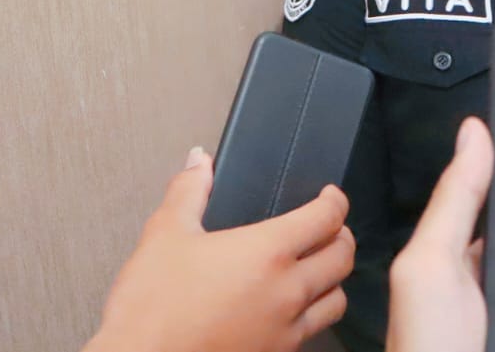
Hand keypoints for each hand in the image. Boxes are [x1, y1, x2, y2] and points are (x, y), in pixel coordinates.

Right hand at [84, 148, 353, 351]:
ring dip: (333, 280)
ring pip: (336, 300)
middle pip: (343, 257)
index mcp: (268, 252)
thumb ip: (189, 192)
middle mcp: (288, 291)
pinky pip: (312, 332)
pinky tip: (290, 309)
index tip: (330, 197)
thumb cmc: (151, 307)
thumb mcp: (164, 235)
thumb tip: (200, 162)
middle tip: (328, 228)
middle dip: (341, 236)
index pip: (327, 217)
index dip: (335, 201)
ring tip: (316, 269)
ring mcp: (287, 330)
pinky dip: (312, 315)